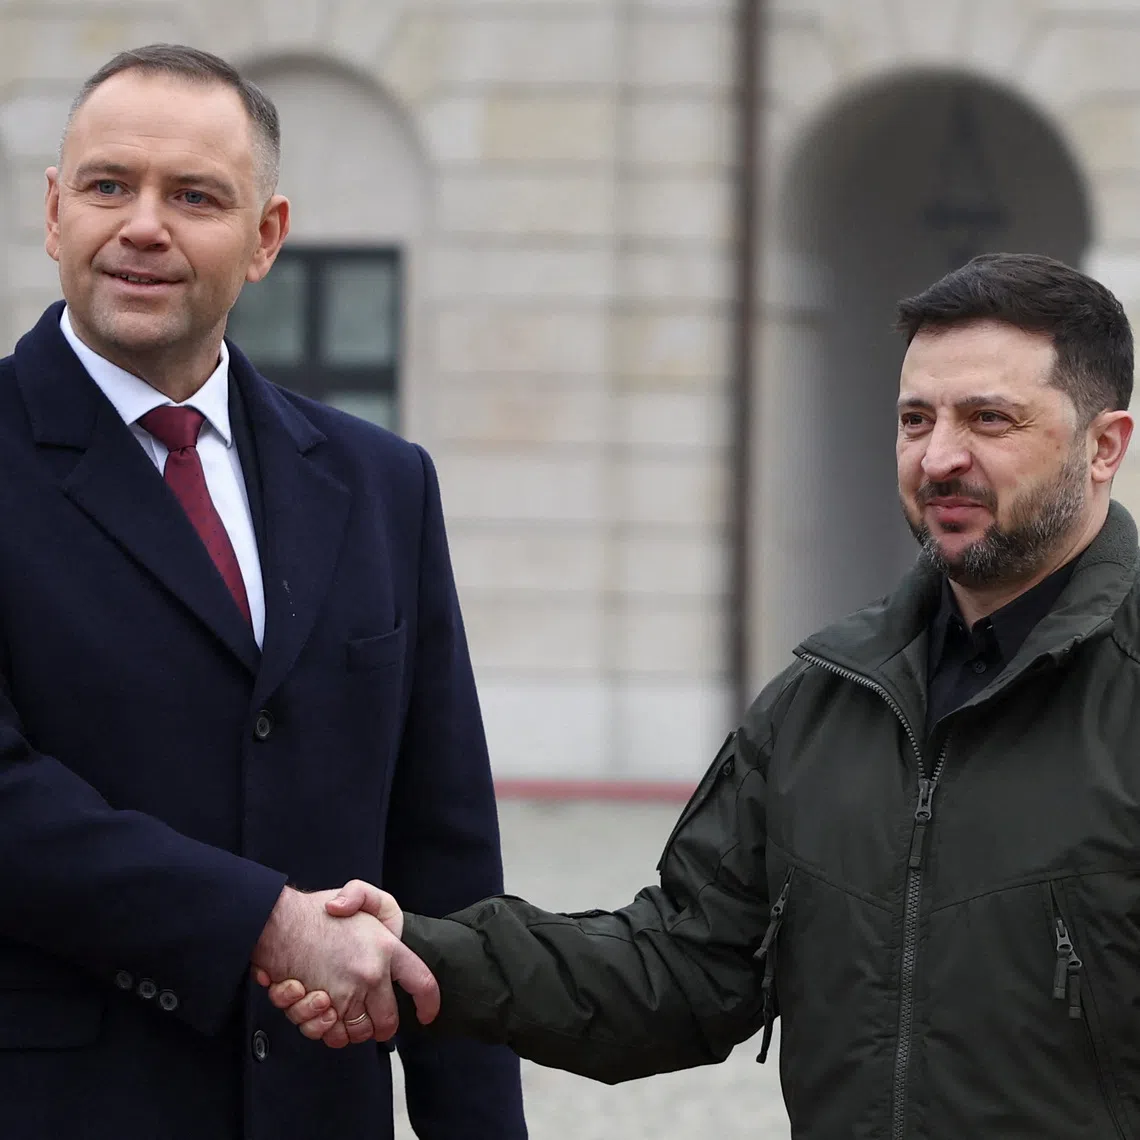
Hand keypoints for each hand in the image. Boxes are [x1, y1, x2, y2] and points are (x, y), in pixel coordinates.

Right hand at [251, 885, 436, 1047]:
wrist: (275, 925)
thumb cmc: (315, 911)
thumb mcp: (359, 893)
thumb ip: (372, 899)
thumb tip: (357, 915)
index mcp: (387, 948)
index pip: (422, 983)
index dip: (428, 1004)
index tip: (426, 1016)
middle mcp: (371, 976)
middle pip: (388, 1021)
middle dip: (379, 1025)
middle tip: (367, 1014)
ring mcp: (346, 994)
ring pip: (358, 1033)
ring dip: (349, 1028)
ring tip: (334, 1005)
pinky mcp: (320, 1009)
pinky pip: (329, 1034)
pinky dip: (323, 1028)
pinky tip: (315, 1005)